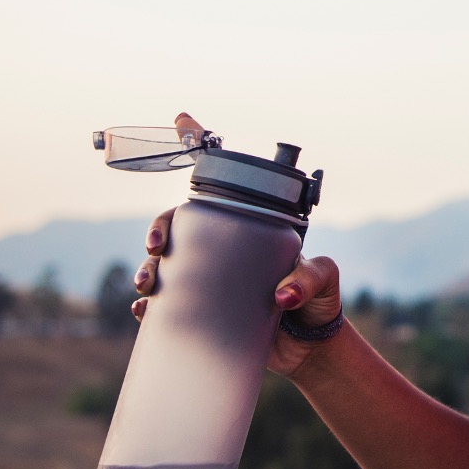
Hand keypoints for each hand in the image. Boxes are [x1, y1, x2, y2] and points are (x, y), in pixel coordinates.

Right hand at [134, 113, 345, 377]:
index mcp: (249, 231)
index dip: (199, 147)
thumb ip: (309, 279)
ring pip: (164, 265)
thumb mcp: (323, 280)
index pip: (224, 185)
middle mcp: (224, 251)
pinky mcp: (202, 315)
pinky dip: (150, 307)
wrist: (310, 348)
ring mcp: (210, 282)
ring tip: (148, 283)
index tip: (181, 119)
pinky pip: (166, 307)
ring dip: (146, 268)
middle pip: (179, 226)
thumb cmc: (320, 303)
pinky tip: (144, 310)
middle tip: (156, 246)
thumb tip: (282, 295)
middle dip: (159, 228)